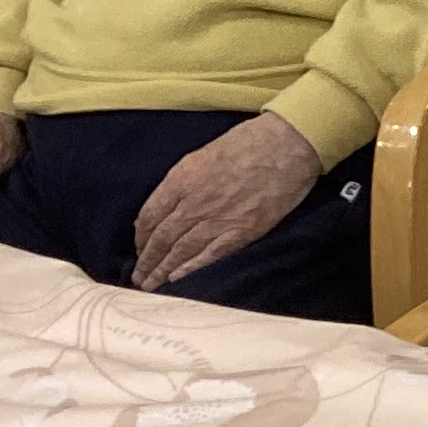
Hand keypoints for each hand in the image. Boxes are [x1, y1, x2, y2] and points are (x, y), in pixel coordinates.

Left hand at [130, 114, 323, 291]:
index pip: (150, 215)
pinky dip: (192, 268)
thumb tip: (171, 202)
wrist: (288, 144)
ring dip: (163, 270)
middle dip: (147, 260)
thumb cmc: (250, 141)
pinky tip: (178, 279)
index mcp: (182, 179)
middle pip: (161, 238)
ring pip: (181, 250)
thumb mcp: (205, 153)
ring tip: (152, 285)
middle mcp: (194, 202)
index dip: (141, 236)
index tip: (139, 247)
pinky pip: (210, 254)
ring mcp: (218, 219)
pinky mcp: (242, 231)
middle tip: (139, 276)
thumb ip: (186, 179)